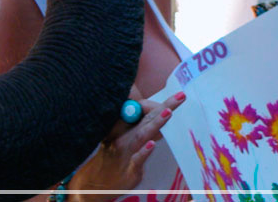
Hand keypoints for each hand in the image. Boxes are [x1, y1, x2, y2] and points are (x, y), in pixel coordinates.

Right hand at [67, 91, 185, 201]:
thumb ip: (139, 124)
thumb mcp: (120, 135)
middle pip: (147, 118)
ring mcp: (127, 152)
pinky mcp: (130, 169)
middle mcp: (124, 135)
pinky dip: (144, 151)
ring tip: (168, 113)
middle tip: (180, 96)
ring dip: (155, 123)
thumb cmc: (113, 154)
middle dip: (164, 106)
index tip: (177, 97)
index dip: (158, 103)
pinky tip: (151, 144)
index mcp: (123, 124)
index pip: (142, 108)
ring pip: (142, 135)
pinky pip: (138, 159)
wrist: (97, 181)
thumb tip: (160, 113)